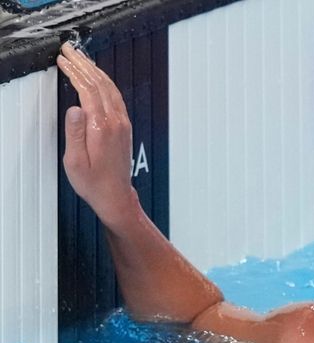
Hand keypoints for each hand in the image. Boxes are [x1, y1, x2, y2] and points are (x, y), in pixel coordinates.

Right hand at [57, 43, 136, 226]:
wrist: (115, 195)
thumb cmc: (93, 182)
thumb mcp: (74, 161)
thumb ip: (74, 132)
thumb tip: (75, 108)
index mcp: (102, 128)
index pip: (89, 90)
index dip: (75, 72)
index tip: (63, 60)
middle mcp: (116, 122)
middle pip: (101, 84)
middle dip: (84, 64)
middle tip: (69, 50)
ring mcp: (122, 123)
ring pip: (110, 88)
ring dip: (95, 70)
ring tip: (80, 58)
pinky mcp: (124, 127)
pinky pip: (115, 97)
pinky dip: (104, 82)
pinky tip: (96, 78)